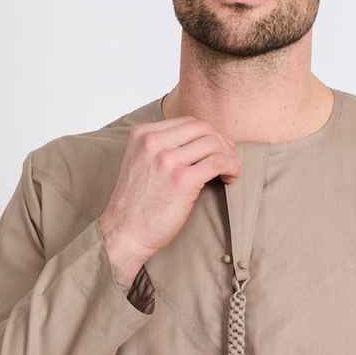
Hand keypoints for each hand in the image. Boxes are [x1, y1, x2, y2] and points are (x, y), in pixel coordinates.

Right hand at [98, 114, 241, 269]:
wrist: (124, 232)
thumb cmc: (136, 204)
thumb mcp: (141, 162)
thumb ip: (163, 147)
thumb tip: (201, 142)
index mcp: (142, 134)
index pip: (188, 122)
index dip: (208, 134)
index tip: (217, 149)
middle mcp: (153, 142)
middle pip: (203, 128)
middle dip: (222, 142)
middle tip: (228, 159)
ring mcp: (167, 160)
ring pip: (213, 143)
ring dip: (229, 156)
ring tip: (230, 171)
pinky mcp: (182, 180)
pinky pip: (218, 162)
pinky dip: (231, 168)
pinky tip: (230, 178)